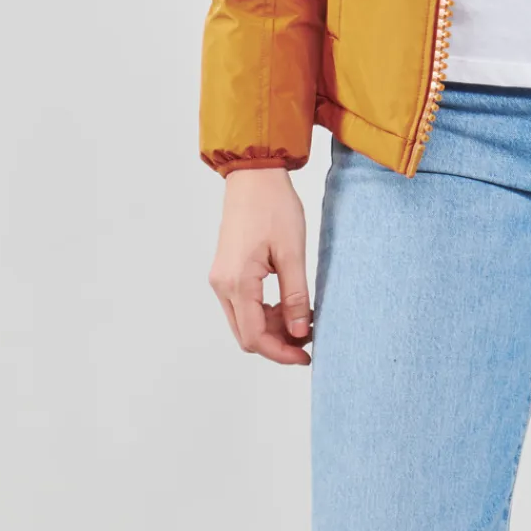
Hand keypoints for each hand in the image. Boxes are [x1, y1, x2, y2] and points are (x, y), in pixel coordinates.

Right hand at [208, 168, 313, 364]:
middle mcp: (222, 285)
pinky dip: (264, 311)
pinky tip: (288, 303)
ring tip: (303, 316)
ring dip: (272, 327)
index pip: (255, 337)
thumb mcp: (292, 252)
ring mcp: (221, 278)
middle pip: (246, 334)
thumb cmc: (274, 207)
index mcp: (237, 282)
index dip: (281, 353)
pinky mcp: (226, 270)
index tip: (306, 355)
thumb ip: (295, 295)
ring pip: (244, 321)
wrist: (253, 175)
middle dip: (278, 342)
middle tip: (309, 337)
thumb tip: (299, 332)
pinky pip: (242, 304)